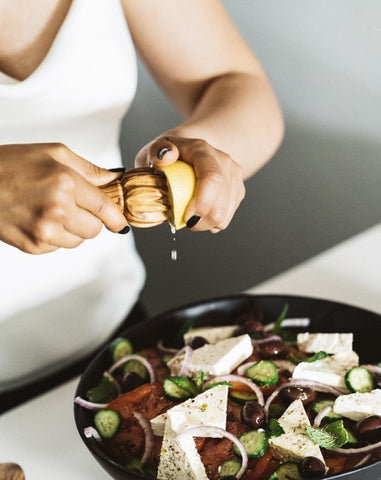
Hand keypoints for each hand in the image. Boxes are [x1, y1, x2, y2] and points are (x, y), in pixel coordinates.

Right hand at [0, 143, 128, 253]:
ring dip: (72, 229)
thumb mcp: (53, 153)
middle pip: (95, 230)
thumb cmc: (10, 163)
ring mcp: (44, 231)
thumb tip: (114, 179)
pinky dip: (55, 236)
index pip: (105, 209)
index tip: (121, 223)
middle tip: (75, 205)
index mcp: (66, 184)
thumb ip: (89, 169)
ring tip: (51, 210)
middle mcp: (57, 210)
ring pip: (78, 241)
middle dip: (91, 219)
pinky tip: (38, 218)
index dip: (117, 218)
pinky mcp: (33, 246)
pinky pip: (58, 246)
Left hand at [135, 135, 244, 231]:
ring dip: (204, 224)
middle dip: (201, 221)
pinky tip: (199, 213)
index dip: (202, 203)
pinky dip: (211, 223)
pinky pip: (226, 218)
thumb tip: (167, 157)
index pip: (212, 178)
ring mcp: (234, 176)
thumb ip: (157, 151)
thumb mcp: (155, 150)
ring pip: (224, 215)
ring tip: (190, 215)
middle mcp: (224, 161)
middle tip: (183, 221)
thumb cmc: (168, 156)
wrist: (190, 153)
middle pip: (221, 203)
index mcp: (202, 150)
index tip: (186, 218)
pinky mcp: (238, 191)